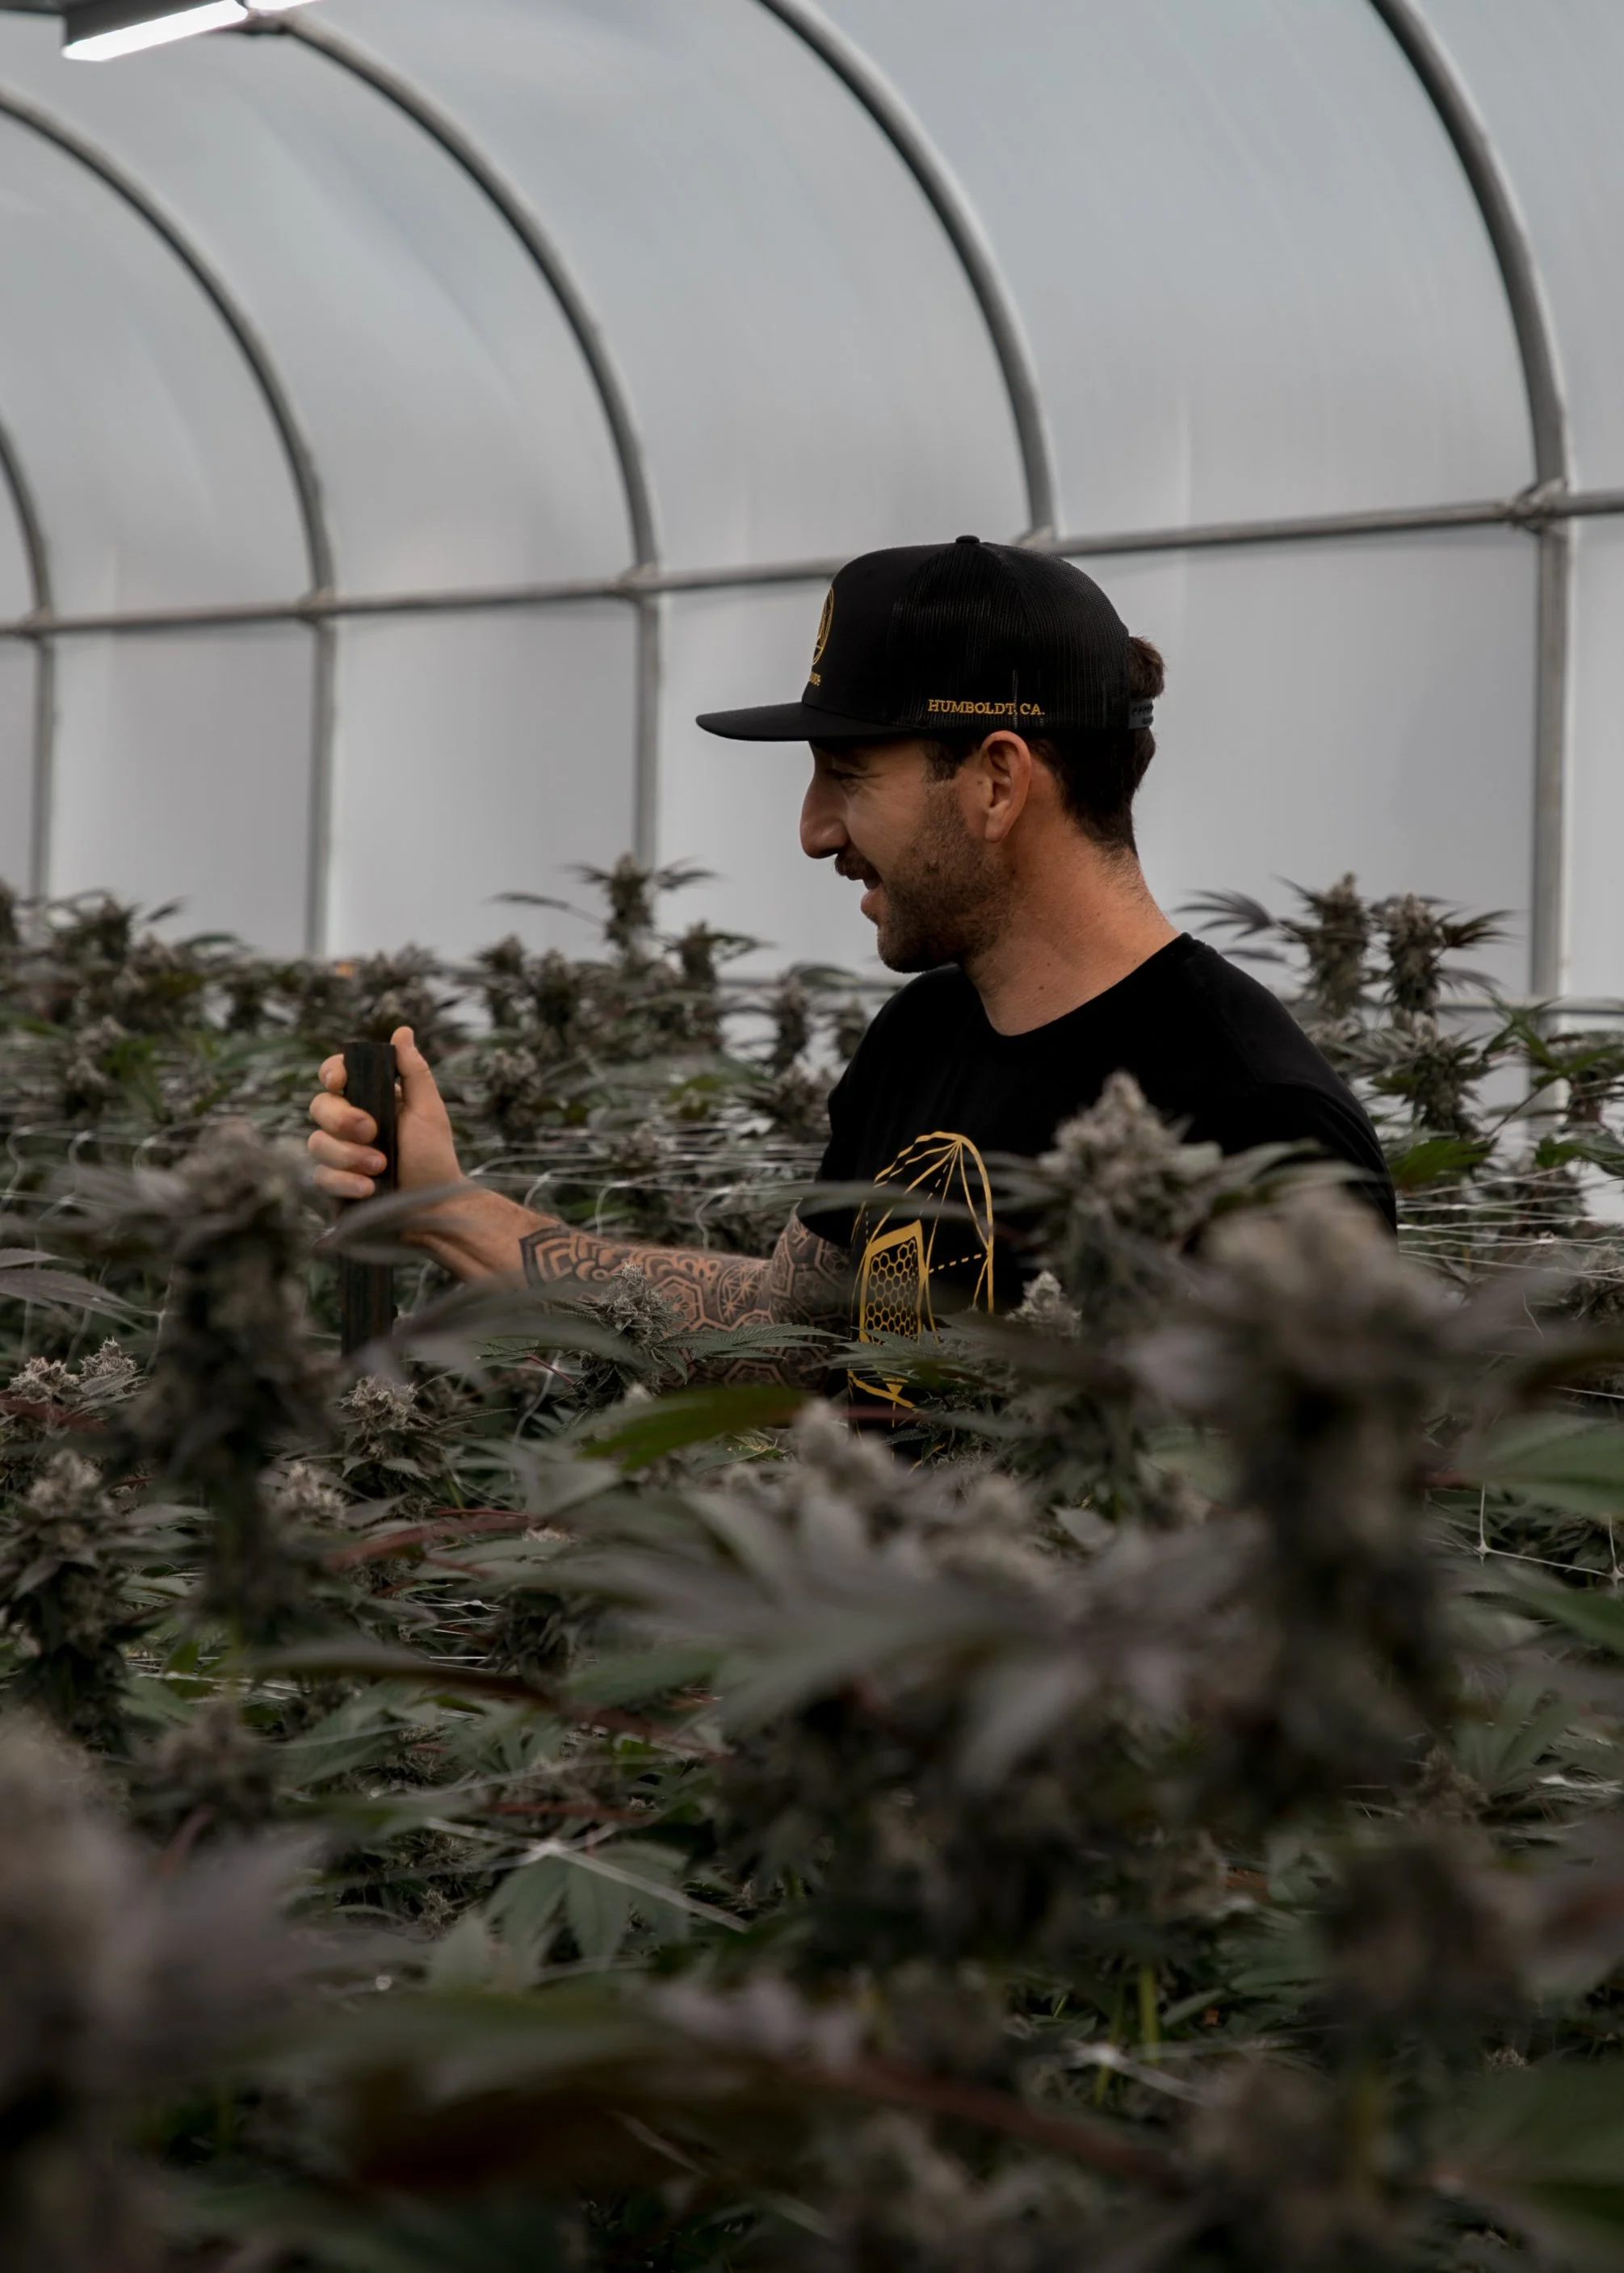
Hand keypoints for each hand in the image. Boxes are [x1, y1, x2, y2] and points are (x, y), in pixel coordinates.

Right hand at [307, 1025, 462, 1201]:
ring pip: (316, 1143)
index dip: (331, 1073)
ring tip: (380, 1167)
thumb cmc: (434, 1157)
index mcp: (370, 1099)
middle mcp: (348, 1123)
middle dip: (343, 1119)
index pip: (335, 1074)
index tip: (340, 1081)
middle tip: (373, 1132)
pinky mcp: (334, 1183)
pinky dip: (345, 1181)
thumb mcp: (429, 1111)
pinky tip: (369, 1189)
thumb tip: (402, 1031)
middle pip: (318, 1106)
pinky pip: (321, 1176)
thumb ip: (414, 1072)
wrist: (433, 1207)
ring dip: (348, 1155)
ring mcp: (338, 1153)